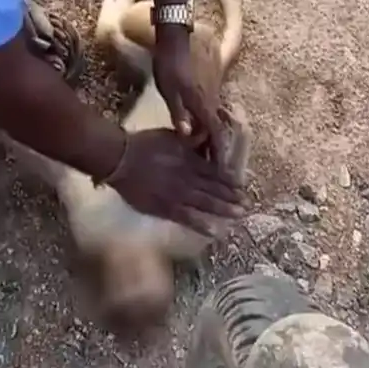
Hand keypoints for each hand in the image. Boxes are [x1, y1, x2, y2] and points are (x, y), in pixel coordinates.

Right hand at [107, 128, 244, 235]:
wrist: (120, 158)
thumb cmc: (144, 144)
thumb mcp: (172, 136)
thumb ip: (190, 142)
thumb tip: (207, 139)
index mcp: (190, 160)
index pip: (216, 173)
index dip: (231, 181)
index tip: (243, 187)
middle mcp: (188, 178)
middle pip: (215, 189)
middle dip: (233, 197)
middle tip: (248, 204)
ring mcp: (177, 195)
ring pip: (206, 204)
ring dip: (224, 210)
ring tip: (239, 215)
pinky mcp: (165, 208)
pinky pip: (187, 218)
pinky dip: (201, 225)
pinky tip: (215, 231)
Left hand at [153, 26, 227, 168]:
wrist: (177, 37)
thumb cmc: (169, 64)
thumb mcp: (168, 91)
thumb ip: (178, 113)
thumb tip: (188, 136)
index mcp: (202, 103)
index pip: (215, 132)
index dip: (219, 150)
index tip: (221, 167)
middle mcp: (213, 98)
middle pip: (216, 126)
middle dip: (214, 144)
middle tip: (208, 161)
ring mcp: (213, 88)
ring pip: (215, 115)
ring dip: (210, 130)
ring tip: (203, 144)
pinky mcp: (211, 80)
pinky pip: (212, 104)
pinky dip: (208, 116)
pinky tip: (199, 120)